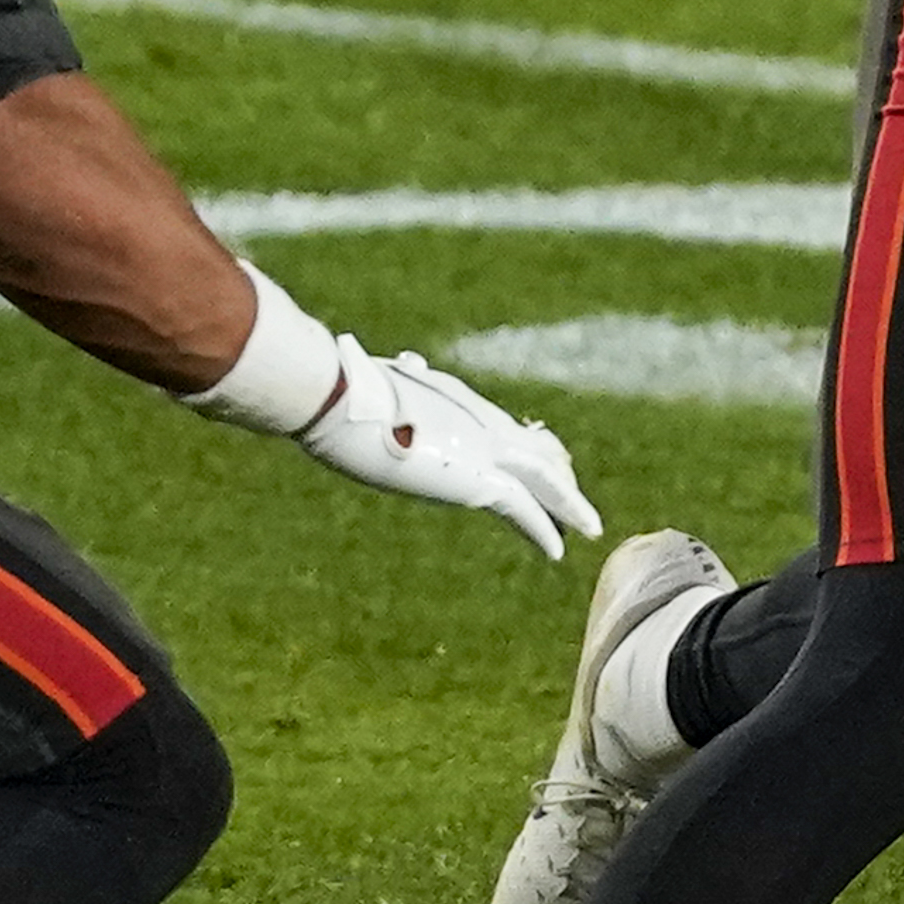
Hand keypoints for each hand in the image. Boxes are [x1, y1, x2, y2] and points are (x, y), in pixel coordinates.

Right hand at [183, 262, 600, 558]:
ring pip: (543, 478)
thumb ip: (352, 381)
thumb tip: (315, 354)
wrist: (333, 392)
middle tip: (576, 490)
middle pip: (531, 448)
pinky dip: (547, 529)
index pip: (497, 422)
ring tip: (588, 525)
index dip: (522, 442)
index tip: (538, 450)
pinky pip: (525, 509)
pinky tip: (563, 549)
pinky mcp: (477, 476)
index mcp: (449, 401)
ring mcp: (481, 446)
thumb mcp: (351, 384)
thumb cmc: (331, 383)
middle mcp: (474, 420)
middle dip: (556, 470)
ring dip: (567, 503)